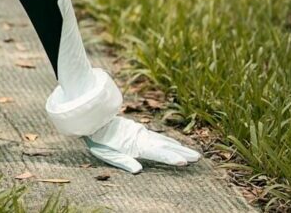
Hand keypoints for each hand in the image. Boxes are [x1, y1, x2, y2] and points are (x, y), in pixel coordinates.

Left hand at [84, 116, 200, 173]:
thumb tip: (139, 170)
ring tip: (191, 152)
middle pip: (166, 146)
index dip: (171, 158)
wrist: (93, 120)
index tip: (185, 162)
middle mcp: (142, 138)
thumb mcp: (107, 154)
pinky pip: (157, 136)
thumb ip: (123, 161)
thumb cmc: (99, 140)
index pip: (158, 153)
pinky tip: (172, 142)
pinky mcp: (139, 130)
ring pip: (163, 140)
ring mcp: (142, 133)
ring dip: (178, 146)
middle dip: (182, 152)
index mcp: (136, 145)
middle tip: (198, 158)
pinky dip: (168, 140)